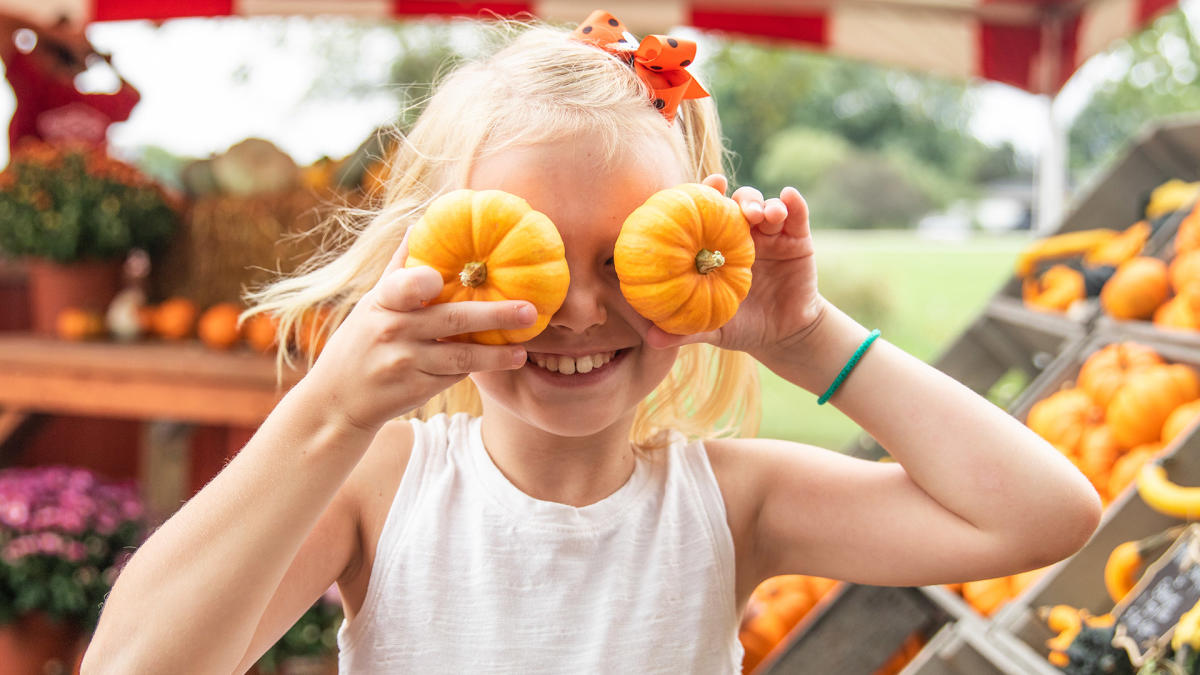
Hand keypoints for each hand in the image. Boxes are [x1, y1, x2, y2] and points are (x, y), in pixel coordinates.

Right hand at [303, 233, 535, 432]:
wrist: (339, 398)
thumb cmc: (362, 339)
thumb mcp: (371, 302)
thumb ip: (399, 267)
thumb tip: (420, 224)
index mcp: (383, 301)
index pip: (404, 285)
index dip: (425, 279)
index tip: (455, 273)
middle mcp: (393, 329)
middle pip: (452, 319)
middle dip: (495, 315)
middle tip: (529, 310)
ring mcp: (406, 362)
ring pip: (461, 355)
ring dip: (496, 354)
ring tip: (523, 350)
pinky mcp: (418, 388)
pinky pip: (456, 373)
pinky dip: (480, 365)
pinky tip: (506, 360)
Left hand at [645, 175, 824, 357]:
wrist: (784, 336)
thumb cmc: (741, 327)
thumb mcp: (713, 329)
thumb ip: (685, 331)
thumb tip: (652, 339)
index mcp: (719, 248)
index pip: (708, 216)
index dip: (703, 197)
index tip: (700, 187)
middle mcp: (745, 235)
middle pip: (738, 204)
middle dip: (735, 197)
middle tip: (729, 198)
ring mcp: (772, 235)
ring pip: (766, 206)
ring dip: (763, 203)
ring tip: (760, 214)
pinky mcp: (798, 239)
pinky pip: (798, 215)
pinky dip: (794, 203)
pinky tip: (789, 196)